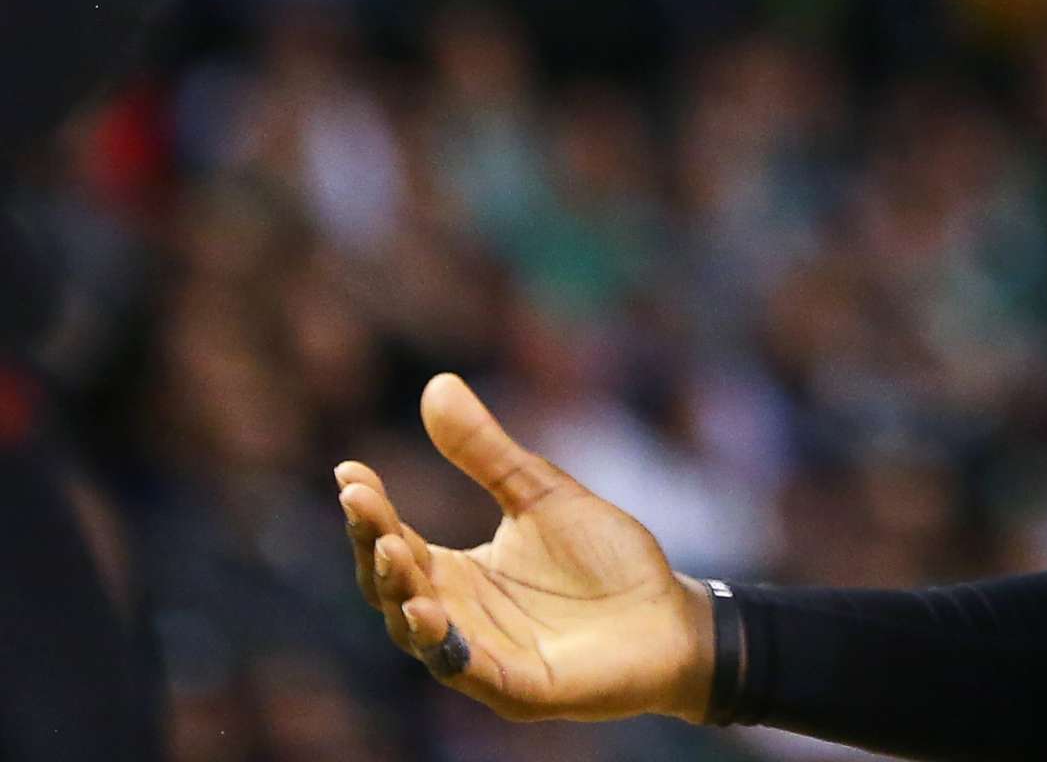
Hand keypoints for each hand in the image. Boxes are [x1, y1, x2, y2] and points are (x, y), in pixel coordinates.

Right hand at [334, 374, 711, 723]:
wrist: (670, 616)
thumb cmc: (605, 559)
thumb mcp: (540, 494)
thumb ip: (487, 453)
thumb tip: (436, 384)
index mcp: (458, 574)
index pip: (396, 542)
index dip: (371, 513)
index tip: (349, 473)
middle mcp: (457, 617)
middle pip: (394, 586)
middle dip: (375, 544)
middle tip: (361, 501)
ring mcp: (482, 657)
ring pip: (419, 632)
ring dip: (401, 591)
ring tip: (392, 548)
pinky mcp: (516, 688)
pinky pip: (468, 670)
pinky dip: (443, 644)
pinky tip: (427, 612)